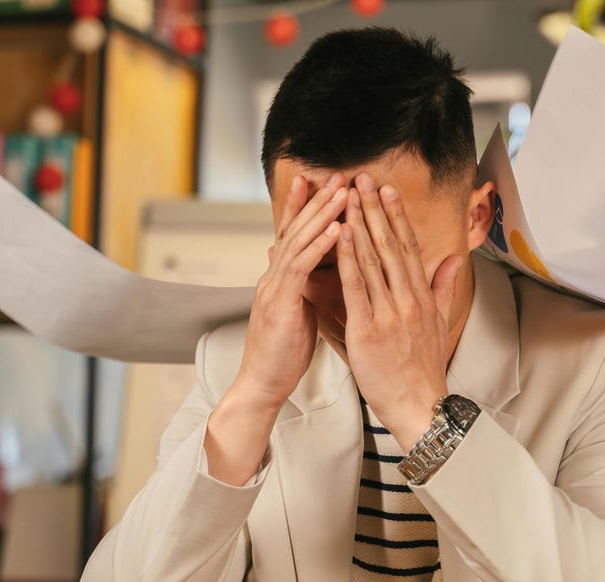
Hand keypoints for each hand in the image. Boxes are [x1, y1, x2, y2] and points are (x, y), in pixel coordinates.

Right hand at [232, 173, 348, 408]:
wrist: (262, 383)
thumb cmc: (283, 353)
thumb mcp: (296, 313)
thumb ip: (302, 288)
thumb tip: (313, 274)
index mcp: (279, 279)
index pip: (292, 234)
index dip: (304, 207)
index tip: (319, 182)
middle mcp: (273, 276)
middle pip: (295, 228)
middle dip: (315, 200)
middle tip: (335, 174)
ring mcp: (274, 287)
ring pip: (298, 240)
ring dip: (321, 214)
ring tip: (342, 192)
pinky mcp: (280, 303)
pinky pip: (301, 268)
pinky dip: (319, 246)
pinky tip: (337, 230)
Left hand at [336, 173, 461, 449]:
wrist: (418, 404)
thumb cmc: (424, 369)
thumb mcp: (440, 324)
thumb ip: (444, 288)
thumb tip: (453, 260)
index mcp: (422, 297)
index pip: (408, 247)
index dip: (397, 216)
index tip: (387, 190)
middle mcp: (408, 299)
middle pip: (391, 244)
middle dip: (376, 209)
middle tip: (364, 178)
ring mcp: (389, 313)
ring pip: (373, 259)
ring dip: (360, 223)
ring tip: (349, 196)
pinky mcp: (369, 329)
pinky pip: (356, 287)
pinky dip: (348, 258)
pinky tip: (341, 235)